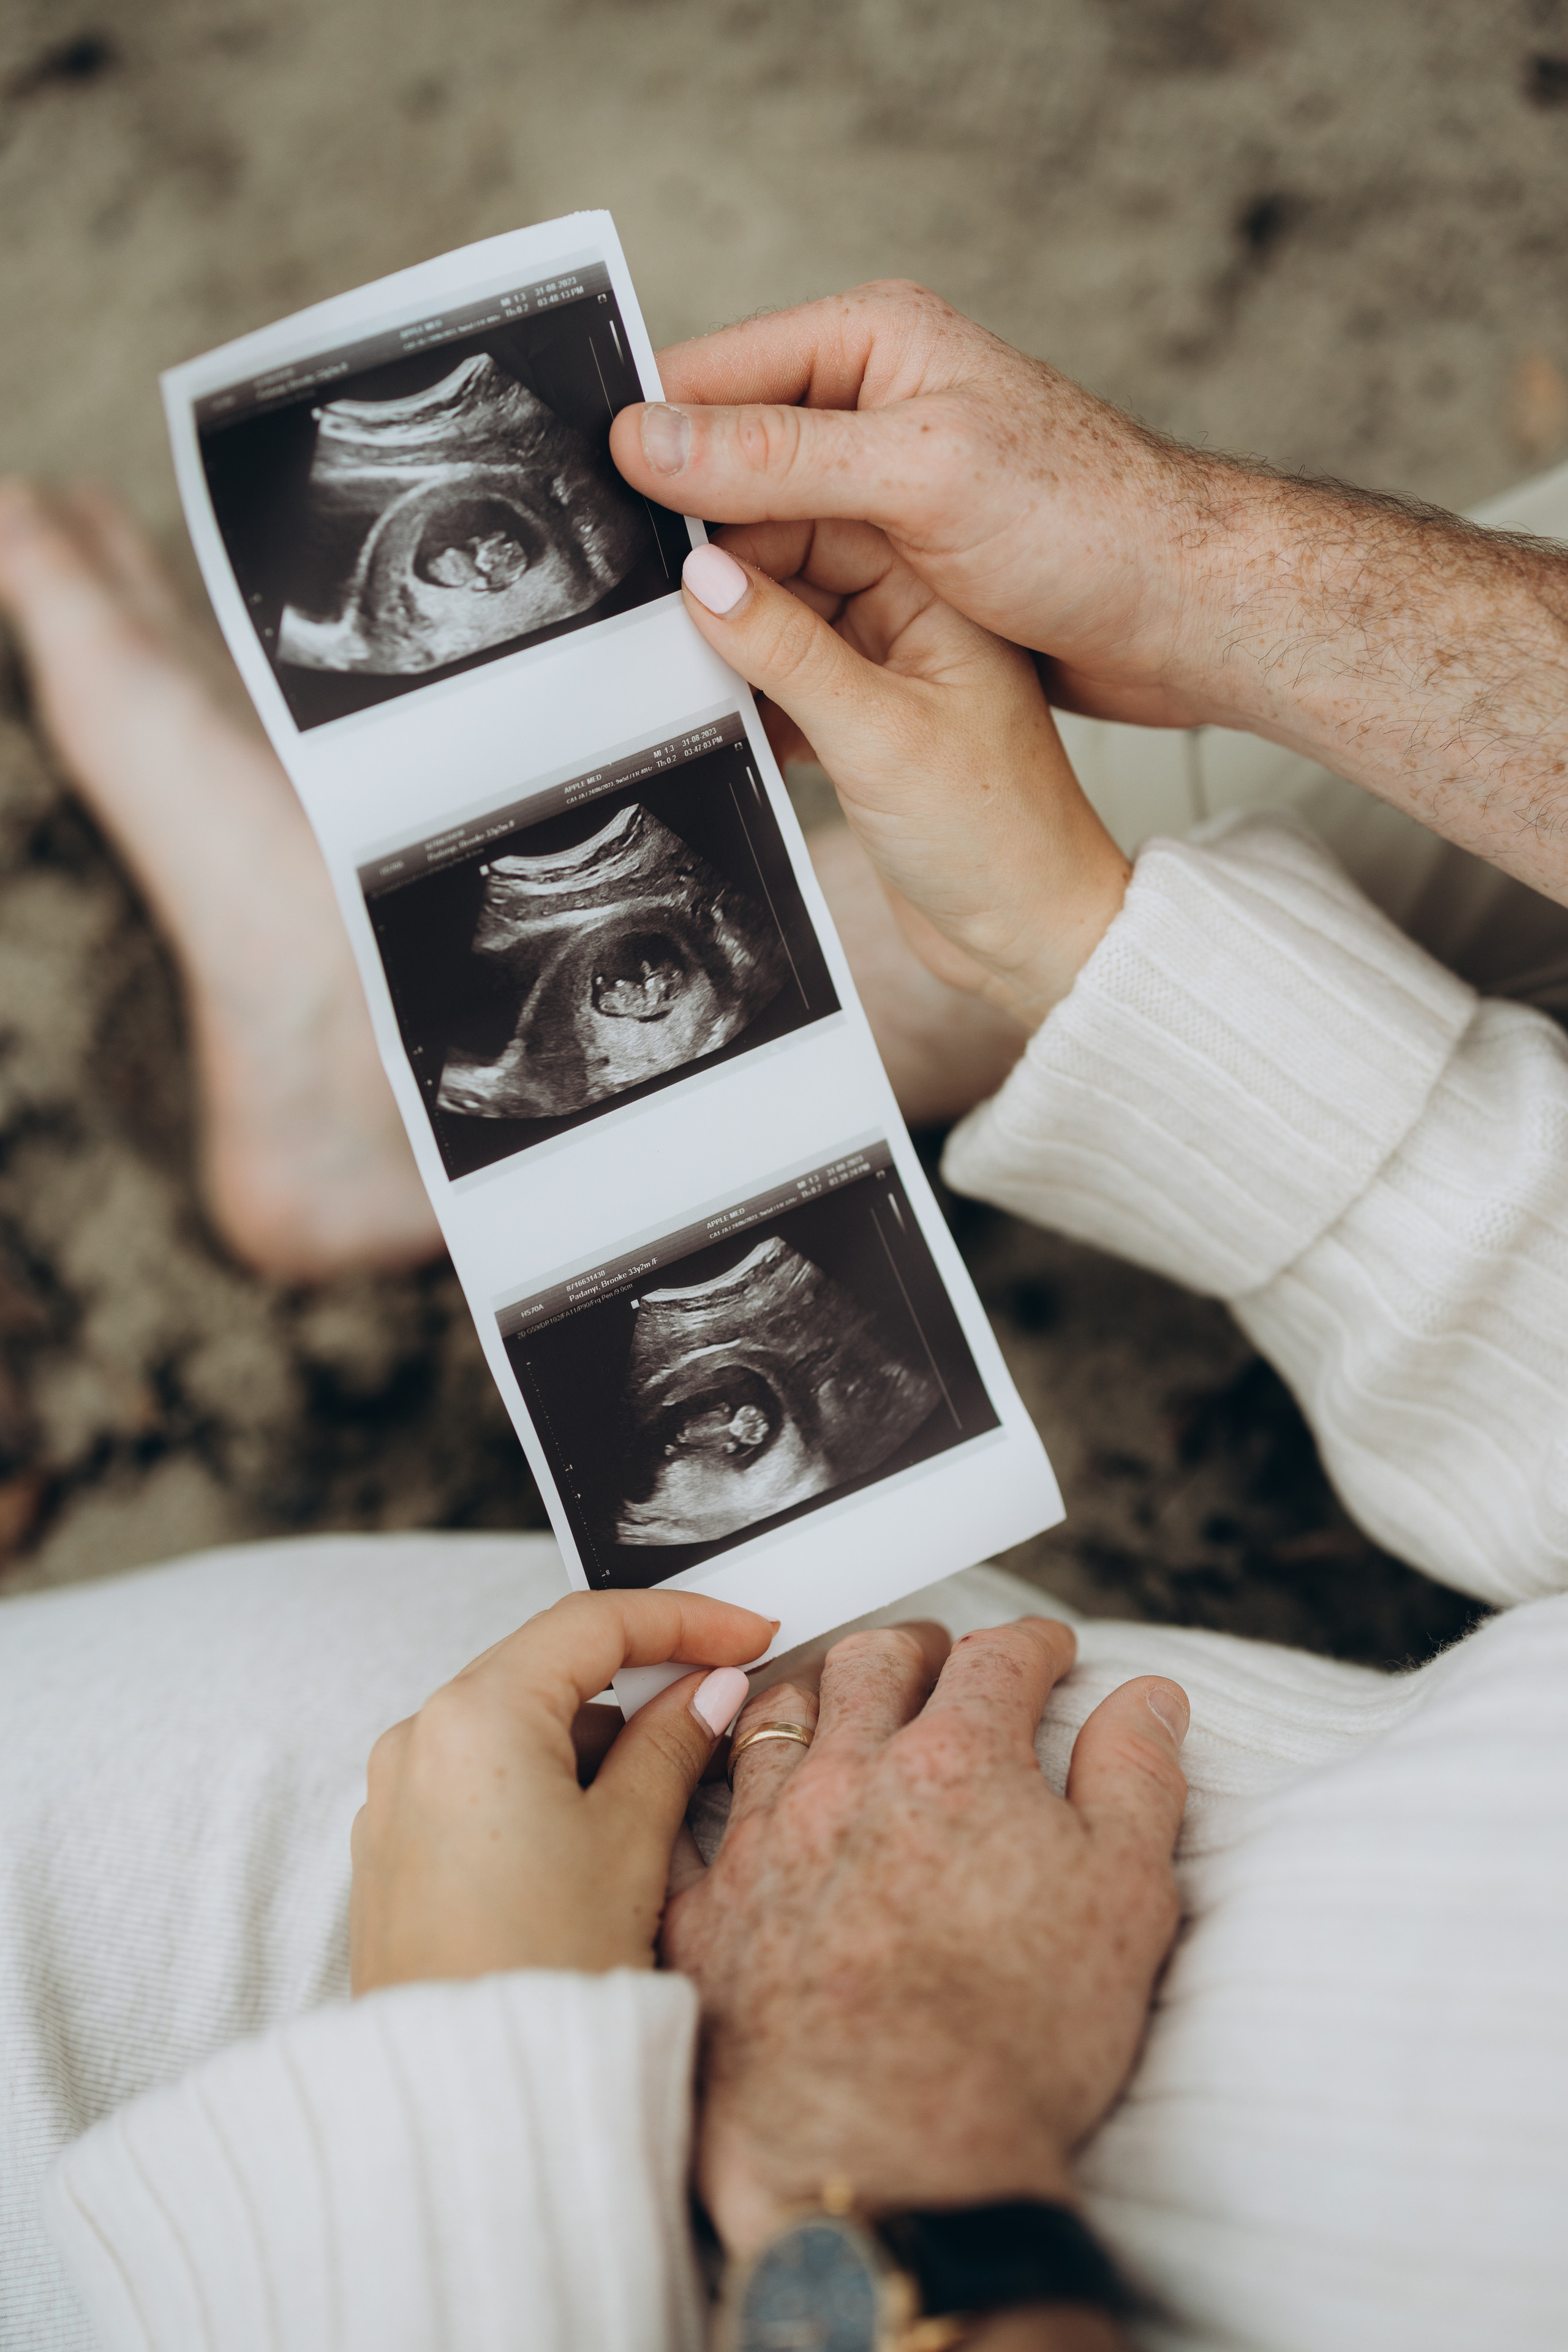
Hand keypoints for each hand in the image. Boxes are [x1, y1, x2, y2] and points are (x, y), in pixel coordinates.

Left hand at [350, 1589, 770, 1991]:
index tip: (747, 1633)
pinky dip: (544, 1776)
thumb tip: (708, 1689)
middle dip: (639, 1675)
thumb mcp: (631, 1841)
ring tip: (667, 1776)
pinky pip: (479, 1777)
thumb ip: (674, 1745)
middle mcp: (418, 1739)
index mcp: (475, 1716)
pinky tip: (599, 1822)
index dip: (684, 1621)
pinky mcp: (393, 1849)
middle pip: (546, 1666)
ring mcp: (395, 1796)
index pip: (592, 1624)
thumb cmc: (544, 1970)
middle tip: (720, 1690)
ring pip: (513, 1723)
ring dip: (592, 1734)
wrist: (466, 2098)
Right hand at [610, 281, 1567, 903]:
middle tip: (612, 602)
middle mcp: (873, 416)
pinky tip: (733, 684)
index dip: (647, 441)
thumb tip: (646, 446)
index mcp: (874, 349)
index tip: (581, 502)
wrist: (1187, 623)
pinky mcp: (897, 581)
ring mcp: (883, 504)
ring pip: (756, 550)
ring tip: (661, 652)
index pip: (716, 376)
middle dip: (680, 536)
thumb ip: (773, 461)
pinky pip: (798, 603)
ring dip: (717, 602)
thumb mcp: (915, 479)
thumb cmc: (1087, 528)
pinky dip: (765, 641)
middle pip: (726, 472)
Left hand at [663, 1618, 1188, 2256]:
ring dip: (818, 1695)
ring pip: (776, 1717)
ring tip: (838, 1701)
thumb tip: (1149, 1698)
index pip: (997, 1659)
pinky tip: (743, 1801)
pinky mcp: (704, 1914)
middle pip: (873, 1663)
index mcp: (959, 1763)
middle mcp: (850, 1780)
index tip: (1044, 1652)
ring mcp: (766, 1842)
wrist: (895, 2163)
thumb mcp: (1126, 1896)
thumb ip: (1135, 1777)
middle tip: (938, 1656)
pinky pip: (696, 1817)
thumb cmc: (1018, 2042)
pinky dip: (728, 1793)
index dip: (1030, 1646)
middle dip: (916, 1647)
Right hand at [676, 524, 1128, 1026]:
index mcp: (934, 587)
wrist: (1032, 936)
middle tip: (650, 607)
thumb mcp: (877, 733)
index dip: (740, 521)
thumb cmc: (999, 835)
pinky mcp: (868, 727)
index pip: (820, 511)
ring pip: (783, 628)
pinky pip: (787, 687)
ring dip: (732, 649)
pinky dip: (751, 701)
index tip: (667, 539)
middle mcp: (913, 617)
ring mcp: (889, 672)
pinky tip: (721, 723)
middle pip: (793, 562)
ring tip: (678, 669)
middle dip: (724, 585)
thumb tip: (705, 580)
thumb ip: (785, 649)